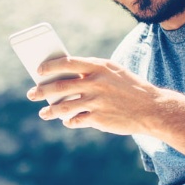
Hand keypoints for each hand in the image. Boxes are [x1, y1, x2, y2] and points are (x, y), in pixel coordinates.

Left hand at [25, 56, 163, 135]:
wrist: (152, 109)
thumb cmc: (129, 88)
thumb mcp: (113, 73)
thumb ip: (90, 72)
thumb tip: (63, 77)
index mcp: (99, 67)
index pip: (67, 63)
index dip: (50, 67)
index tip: (38, 71)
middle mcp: (96, 83)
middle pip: (59, 87)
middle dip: (41, 91)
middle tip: (31, 94)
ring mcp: (96, 102)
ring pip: (63, 107)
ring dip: (50, 111)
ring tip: (44, 113)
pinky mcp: (98, 119)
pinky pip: (75, 120)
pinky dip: (69, 121)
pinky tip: (67, 121)